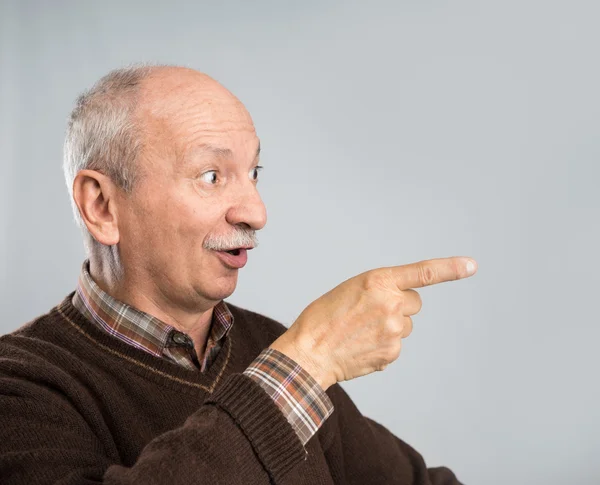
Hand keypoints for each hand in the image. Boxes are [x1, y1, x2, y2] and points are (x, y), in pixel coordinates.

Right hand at [270, 257, 476, 389]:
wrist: (308, 353)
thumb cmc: (323, 318)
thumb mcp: (349, 290)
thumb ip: (379, 290)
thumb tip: (402, 306)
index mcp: (377, 281)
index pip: (423, 272)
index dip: (450, 268)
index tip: (472, 265)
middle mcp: (391, 304)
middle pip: (413, 302)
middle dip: (398, 305)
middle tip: (368, 313)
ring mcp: (393, 331)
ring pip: (404, 325)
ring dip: (389, 327)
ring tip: (360, 332)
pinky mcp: (392, 353)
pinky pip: (396, 345)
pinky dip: (382, 346)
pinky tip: (361, 346)